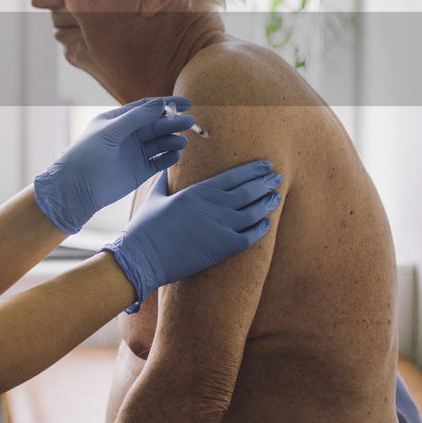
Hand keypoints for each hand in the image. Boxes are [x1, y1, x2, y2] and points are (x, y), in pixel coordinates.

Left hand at [33, 97, 194, 234]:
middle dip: (173, 123)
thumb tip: (161, 104)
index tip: (186, 103)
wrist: (76, 189)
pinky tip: (176, 155)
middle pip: (156, 124)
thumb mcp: (110, 131)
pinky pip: (159, 161)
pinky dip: (169, 158)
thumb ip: (135, 118)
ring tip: (182, 141)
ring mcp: (134, 153)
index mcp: (118, 120)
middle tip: (190, 122)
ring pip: (160, 142)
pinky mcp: (139, 171)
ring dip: (173, 140)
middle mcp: (128, 135)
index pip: (147, 107)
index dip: (167, 104)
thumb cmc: (86, 155)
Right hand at [102, 160, 282, 312]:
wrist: (144, 256)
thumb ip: (164, 180)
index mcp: (199, 191)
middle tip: (277, 179)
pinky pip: (250, 237)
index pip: (234, 176)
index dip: (253, 170)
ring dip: (267, 204)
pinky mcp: (223, 248)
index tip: (266, 165)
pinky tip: (267, 223)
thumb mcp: (155, 196)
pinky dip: (261, 229)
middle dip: (265, 183)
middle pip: (249, 191)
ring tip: (277, 198)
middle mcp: (214, 206)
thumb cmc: (146, 227)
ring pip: (254, 212)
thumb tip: (165, 167)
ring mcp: (221, 227)